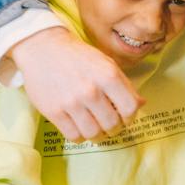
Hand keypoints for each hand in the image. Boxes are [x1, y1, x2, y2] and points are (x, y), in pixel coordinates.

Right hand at [11, 24, 142, 141]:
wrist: (43, 49)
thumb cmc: (78, 56)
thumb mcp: (106, 64)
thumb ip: (125, 85)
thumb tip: (141, 104)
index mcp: (108, 76)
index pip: (130, 108)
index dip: (131, 117)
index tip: (125, 117)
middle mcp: (91, 91)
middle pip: (112, 125)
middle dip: (114, 128)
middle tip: (110, 124)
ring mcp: (71, 103)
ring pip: (93, 134)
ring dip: (98, 135)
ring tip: (96, 128)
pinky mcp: (54, 112)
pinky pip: (73, 136)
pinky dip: (80, 136)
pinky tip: (80, 127)